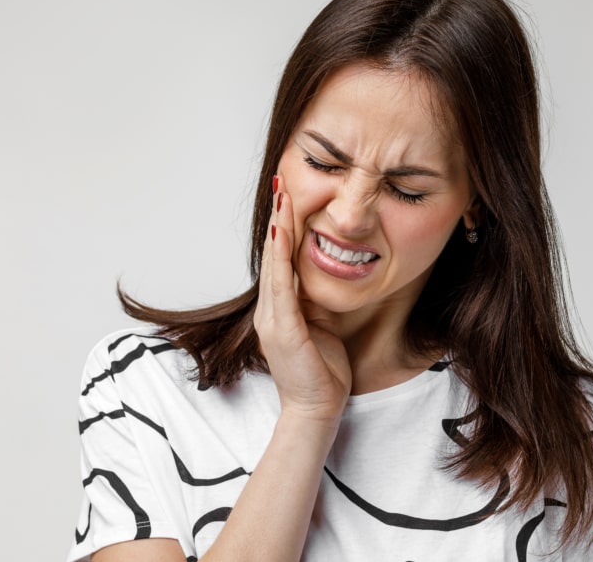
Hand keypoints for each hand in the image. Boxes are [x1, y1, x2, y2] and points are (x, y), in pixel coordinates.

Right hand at [253, 177, 351, 424]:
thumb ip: (314, 300)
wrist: (317, 410)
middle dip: (278, 216)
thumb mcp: (321, 325)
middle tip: (281, 182)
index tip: (288, 195)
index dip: (283, 226)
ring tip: (281, 197)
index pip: (280, 259)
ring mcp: (272, 319)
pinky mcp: (283, 330)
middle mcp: (269, 310)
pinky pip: (281, 287)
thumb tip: (322, 272)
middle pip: (274, 254)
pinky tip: (281, 233)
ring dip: (278, 228)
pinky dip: (281, 258)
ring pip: (275, 264)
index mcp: (279, 309)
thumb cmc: (322, 371)